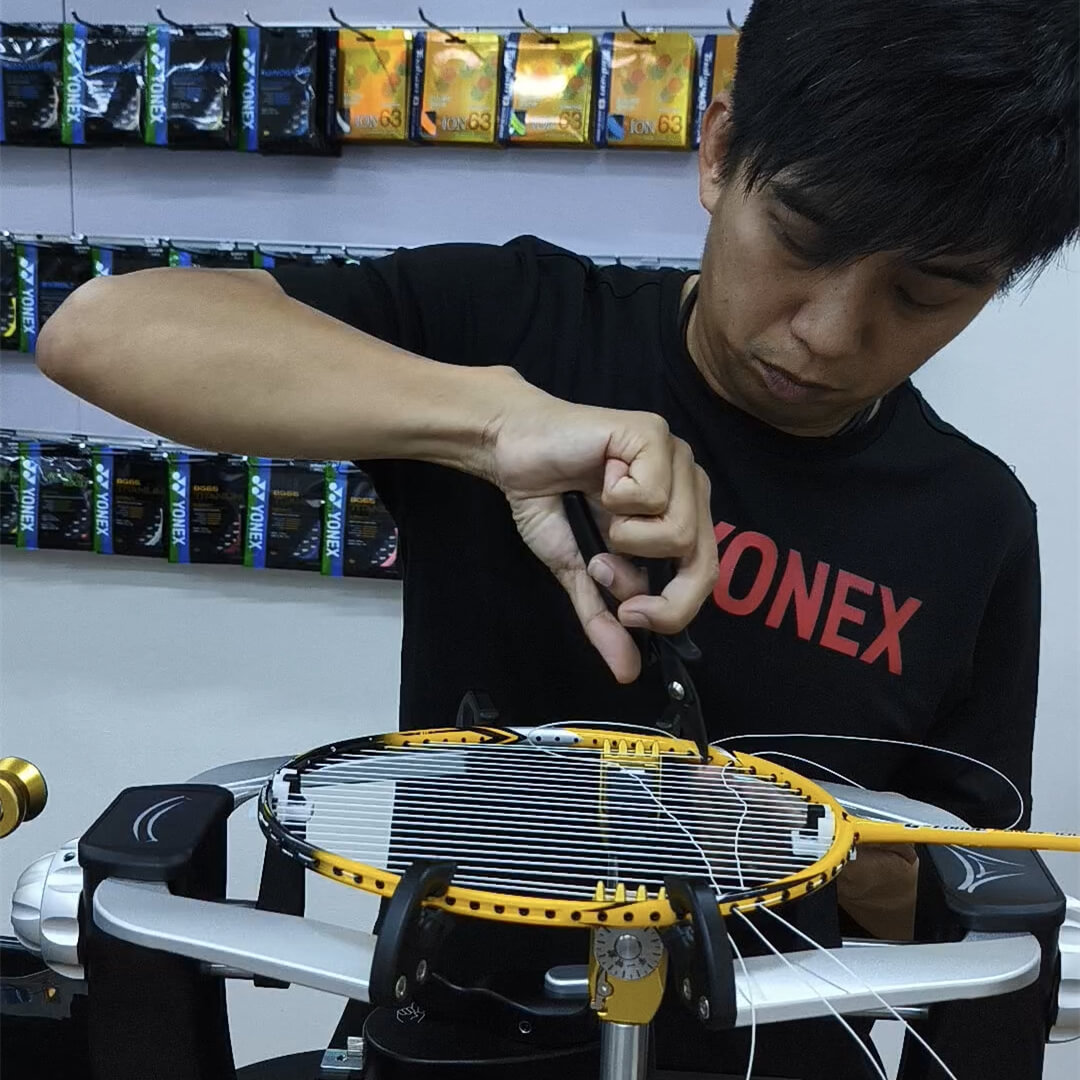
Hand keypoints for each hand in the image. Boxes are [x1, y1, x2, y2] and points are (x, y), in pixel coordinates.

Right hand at [485, 373, 718, 682]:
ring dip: (622, 535)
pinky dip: (613, 496)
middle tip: (605, 572)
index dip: (674, 610)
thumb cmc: (551, 502)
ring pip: (676, 530)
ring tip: (598, 507)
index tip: (629, 617)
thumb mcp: (579, 572)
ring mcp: (677, 458)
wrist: (514, 450)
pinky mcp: (654, 434)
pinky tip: (600, 474)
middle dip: (653, 587)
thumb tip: (625, 673)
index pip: (704, 577)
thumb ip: (604, 617)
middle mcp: (689, 487)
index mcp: (682, 517)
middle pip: (701, 561)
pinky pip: (650, 493)